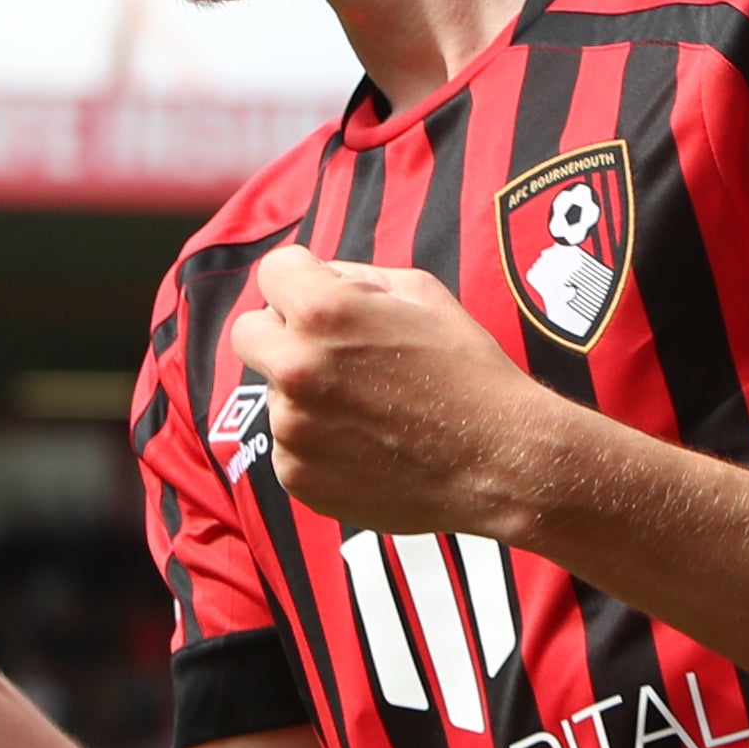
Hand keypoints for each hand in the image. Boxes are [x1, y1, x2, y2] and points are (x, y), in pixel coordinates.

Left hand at [229, 245, 554, 537]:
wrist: (499, 460)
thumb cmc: (468, 369)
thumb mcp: (421, 292)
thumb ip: (354, 277)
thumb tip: (315, 278)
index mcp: (323, 311)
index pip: (272, 272)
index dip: (300, 279)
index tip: (319, 294)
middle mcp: (296, 367)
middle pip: (249, 332)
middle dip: (282, 333)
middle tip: (331, 350)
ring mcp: (292, 428)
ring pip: (274, 393)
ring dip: (306, 393)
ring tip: (369, 408)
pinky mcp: (296, 475)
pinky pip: (288, 444)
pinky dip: (316, 442)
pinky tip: (367, 443)